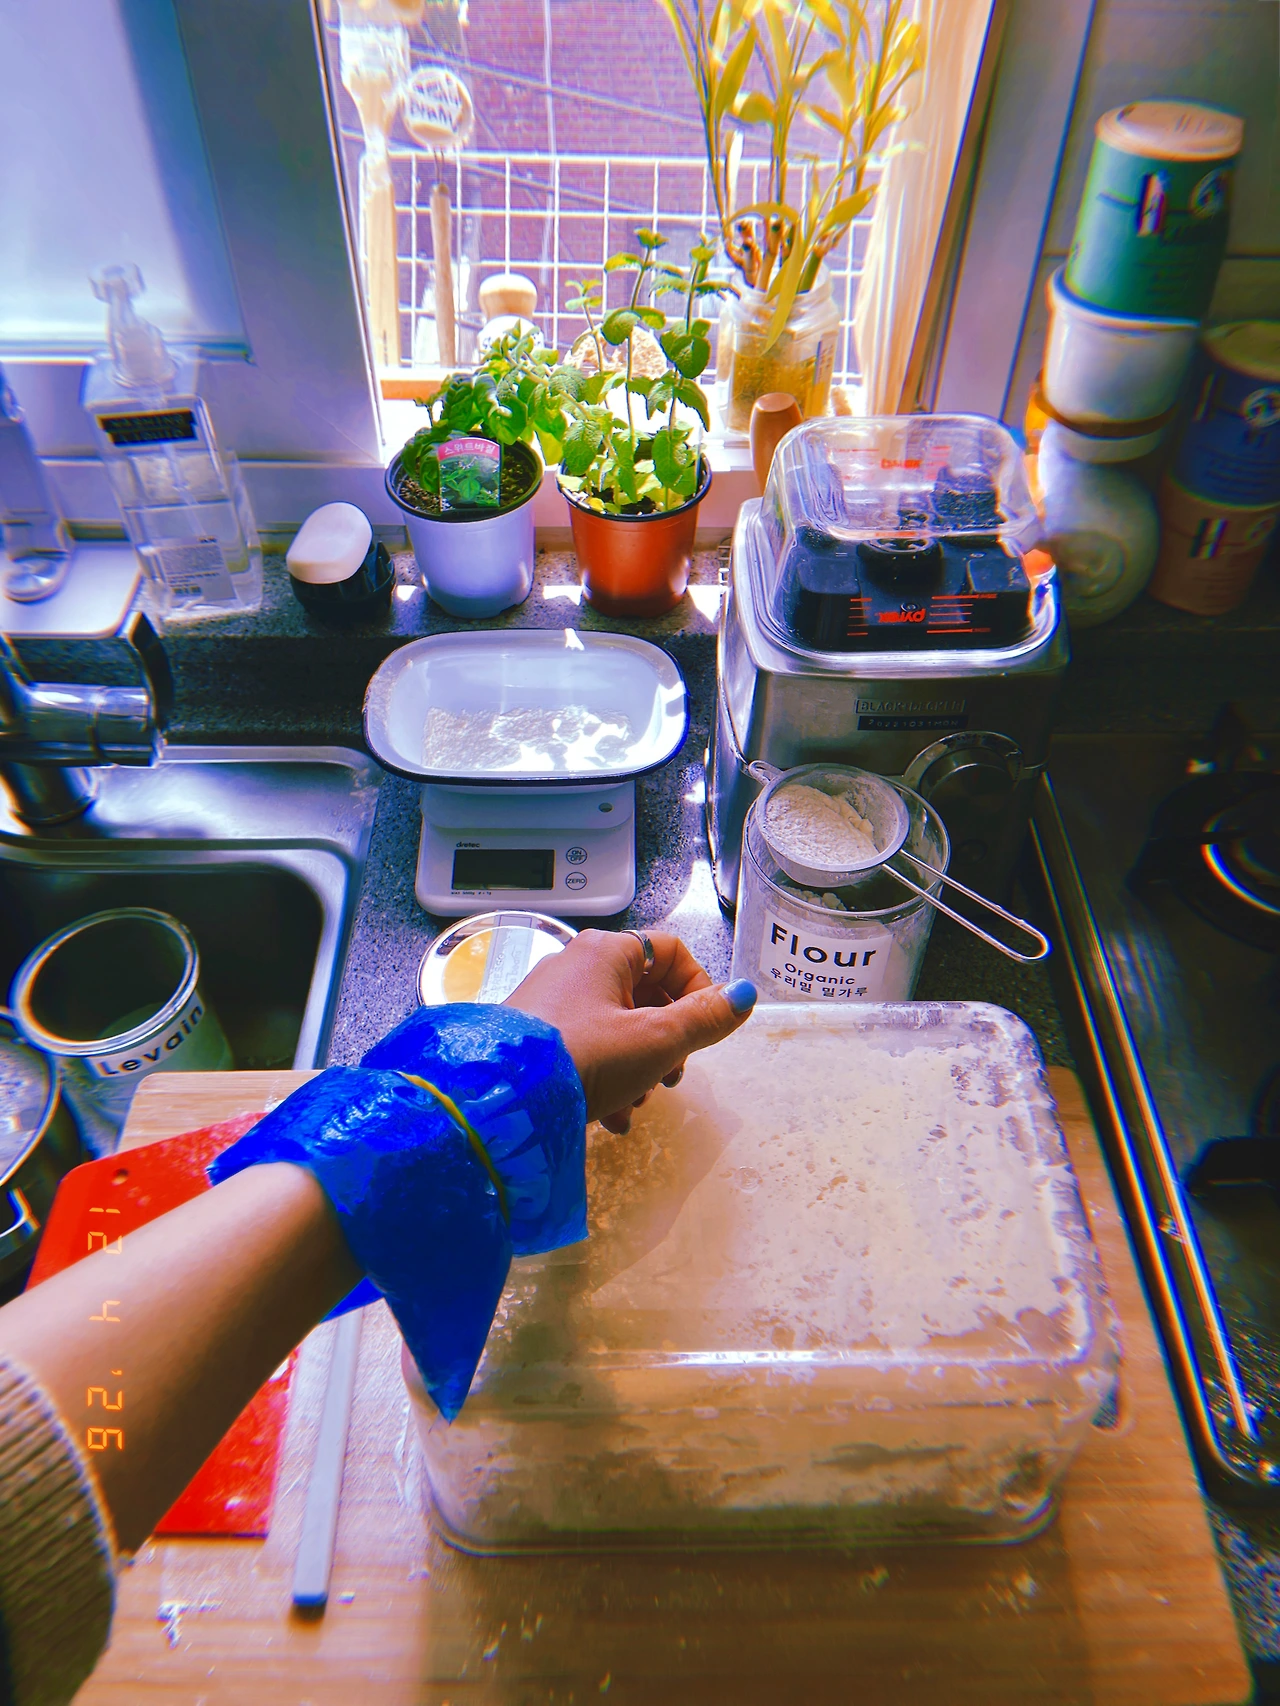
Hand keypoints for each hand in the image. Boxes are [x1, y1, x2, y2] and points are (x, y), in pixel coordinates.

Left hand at [505, 928, 756, 1133]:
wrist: (503, 1101)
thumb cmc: (584, 1058)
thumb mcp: (657, 1040)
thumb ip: (705, 1019)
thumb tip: (744, 994)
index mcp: (606, 952)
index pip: (671, 951)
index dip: (699, 989)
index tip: (704, 1030)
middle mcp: (574, 966)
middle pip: (644, 994)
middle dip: (666, 1041)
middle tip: (671, 1077)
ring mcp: (548, 1001)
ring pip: (615, 1027)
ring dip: (637, 1068)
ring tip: (637, 1104)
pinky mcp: (531, 1035)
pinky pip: (583, 1047)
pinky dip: (605, 1077)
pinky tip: (609, 1117)